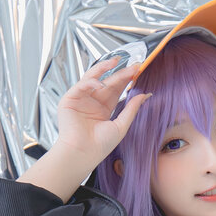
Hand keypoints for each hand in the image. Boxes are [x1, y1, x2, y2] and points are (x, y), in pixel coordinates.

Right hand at [50, 55, 151, 169]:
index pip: (116, 89)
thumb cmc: (99, 146)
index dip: (126, 80)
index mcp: (103, 109)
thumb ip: (132, 108)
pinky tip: (100, 84)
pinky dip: (90, 82)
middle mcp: (92, 102)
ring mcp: (81, 99)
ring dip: (103, 68)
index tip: (138, 71)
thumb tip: (145, 95)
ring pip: (93, 78)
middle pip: (107, 82)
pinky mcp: (70, 99)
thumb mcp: (121, 125)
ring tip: (115, 62)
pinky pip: (81, 85)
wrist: (83, 153)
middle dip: (120, 74)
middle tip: (133, 66)